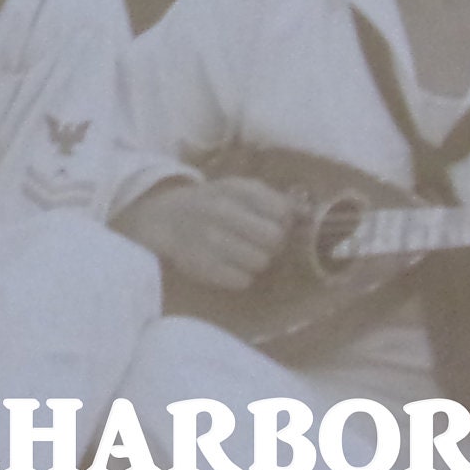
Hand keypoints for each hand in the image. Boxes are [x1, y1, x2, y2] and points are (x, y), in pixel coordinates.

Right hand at [114, 175, 298, 292]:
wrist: (162, 218)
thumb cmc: (210, 204)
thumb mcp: (237, 189)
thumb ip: (272, 199)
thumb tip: (307, 214)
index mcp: (233, 189)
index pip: (281, 211)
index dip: (282, 221)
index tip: (272, 222)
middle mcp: (220, 211)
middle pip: (273, 239)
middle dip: (272, 244)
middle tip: (260, 243)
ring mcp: (209, 239)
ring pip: (260, 262)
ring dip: (256, 261)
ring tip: (242, 254)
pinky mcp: (200, 266)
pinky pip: (241, 280)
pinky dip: (240, 276)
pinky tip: (229, 266)